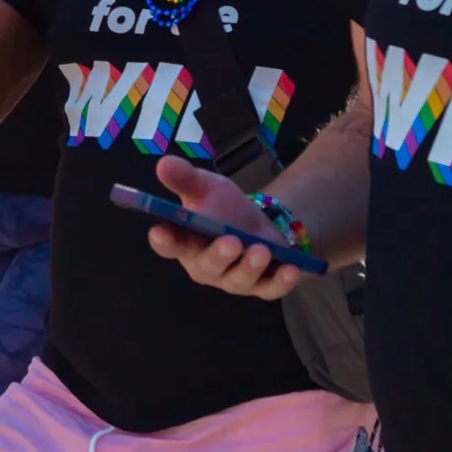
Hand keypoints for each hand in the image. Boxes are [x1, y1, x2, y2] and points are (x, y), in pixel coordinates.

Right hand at [144, 155, 305, 300]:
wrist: (258, 225)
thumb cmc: (223, 209)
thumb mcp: (206, 187)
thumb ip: (185, 178)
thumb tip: (162, 163)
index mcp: (186, 243)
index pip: (169, 245)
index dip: (164, 241)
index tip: (161, 232)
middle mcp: (207, 267)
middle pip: (207, 266)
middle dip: (219, 256)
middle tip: (230, 242)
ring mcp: (235, 279)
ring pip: (239, 279)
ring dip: (250, 266)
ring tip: (261, 250)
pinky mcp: (262, 286)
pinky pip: (270, 288)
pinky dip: (281, 281)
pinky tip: (290, 269)